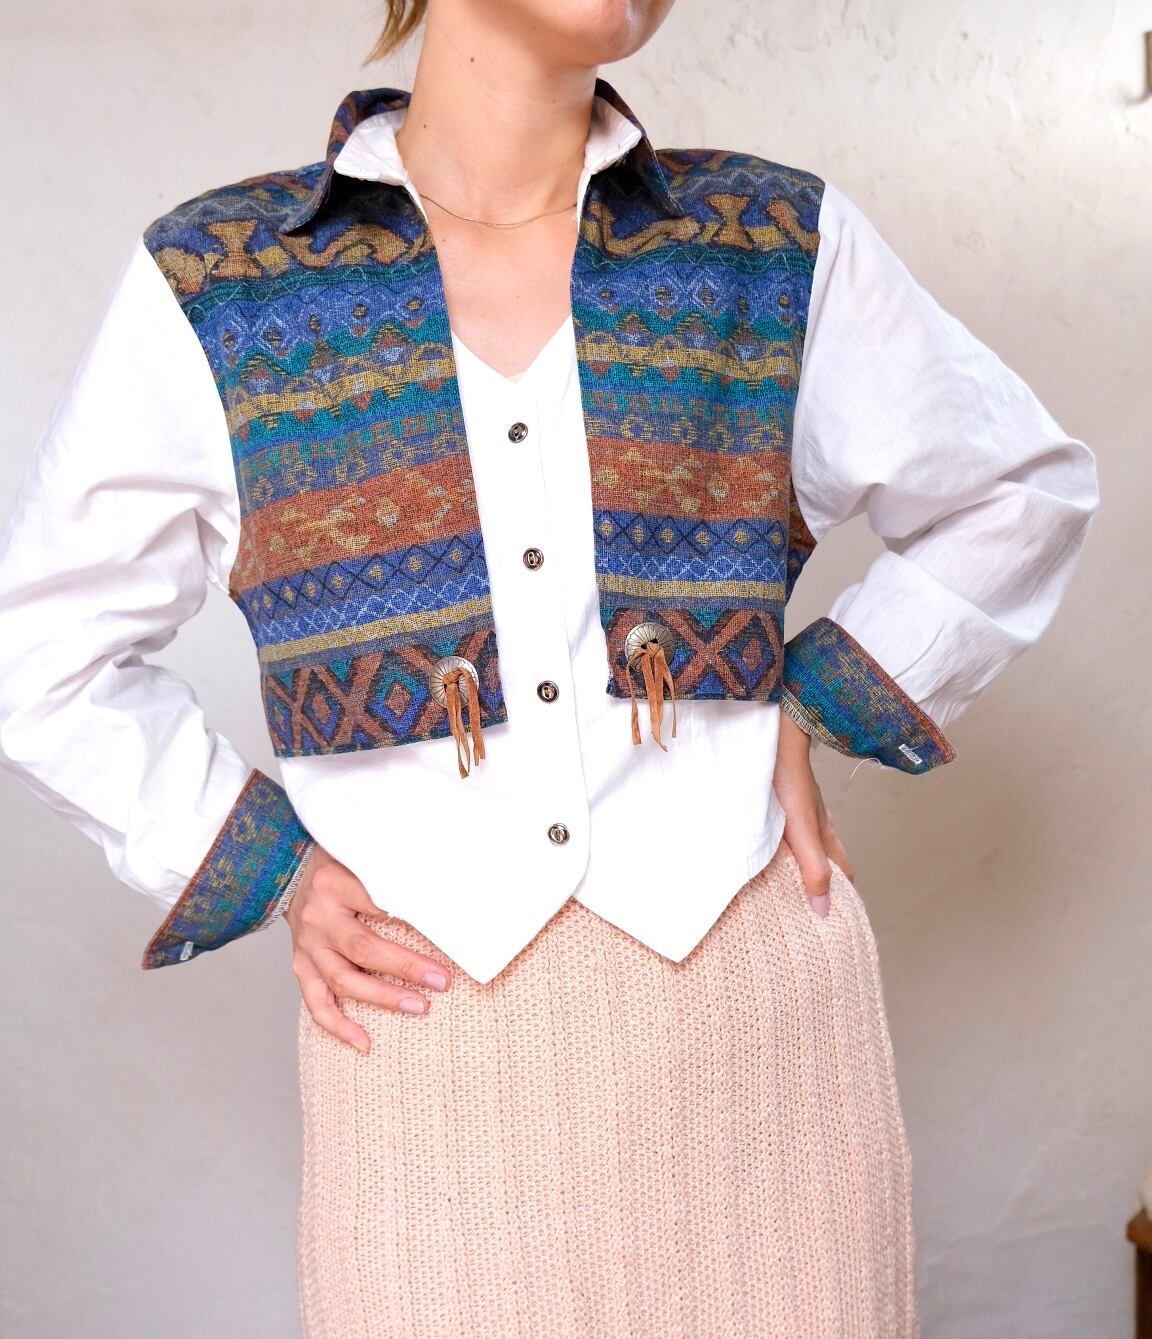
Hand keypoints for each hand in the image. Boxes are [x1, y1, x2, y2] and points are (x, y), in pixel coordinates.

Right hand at [283, 843, 451, 1053]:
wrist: (296, 873)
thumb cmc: (343, 864)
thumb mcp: (365, 855)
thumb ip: (395, 870)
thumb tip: (447, 891)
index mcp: (334, 883)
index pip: (375, 903)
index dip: (407, 918)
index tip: (442, 932)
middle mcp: (318, 916)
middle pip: (362, 948)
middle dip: (405, 967)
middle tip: (441, 980)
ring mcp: (307, 945)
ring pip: (343, 979)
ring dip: (383, 998)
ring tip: (420, 1007)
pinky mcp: (302, 966)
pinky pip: (317, 1002)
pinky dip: (339, 1026)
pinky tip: (364, 1043)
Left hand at [773, 712, 856, 916]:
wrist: (770, 736)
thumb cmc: (786, 780)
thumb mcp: (801, 830)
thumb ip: (812, 867)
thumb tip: (825, 909)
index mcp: (825, 833)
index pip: (842, 872)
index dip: (841, 895)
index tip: (831, 920)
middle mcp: (815, 822)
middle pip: (823, 860)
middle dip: (818, 884)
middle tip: (802, 910)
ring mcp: (797, 810)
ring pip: (802, 845)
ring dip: (795, 866)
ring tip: (780, 888)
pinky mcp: (778, 800)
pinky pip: (783, 831)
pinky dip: (778, 848)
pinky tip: (763, 851)